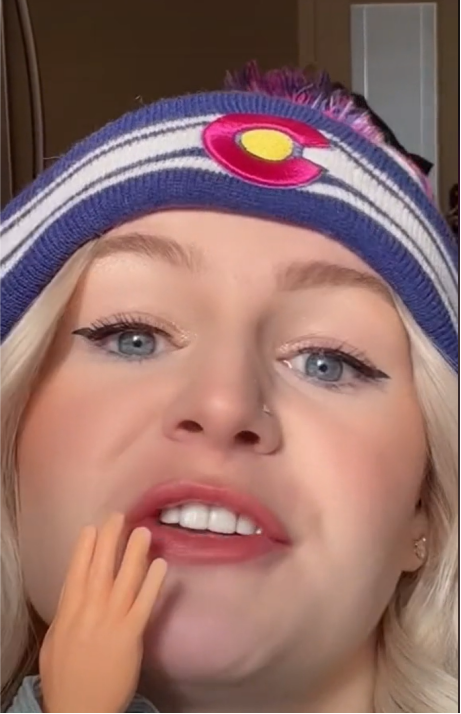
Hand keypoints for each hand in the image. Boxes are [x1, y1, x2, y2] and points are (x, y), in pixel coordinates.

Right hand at [39, 513, 166, 712]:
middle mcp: (89, 612)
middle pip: (100, 568)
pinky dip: (152, 582)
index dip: (84, 548)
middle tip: (118, 517)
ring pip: (124, 579)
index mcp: (67, 613)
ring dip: (133, 552)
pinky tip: (160, 564)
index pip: (76, 573)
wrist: (80, 711)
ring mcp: (111, 622)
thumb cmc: (65, 679)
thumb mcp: (55, 642)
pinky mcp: (131, 635)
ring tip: (143, 531)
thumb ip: (66, 612)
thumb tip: (75, 586)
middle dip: (109, 540)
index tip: (92, 528)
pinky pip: (144, 603)